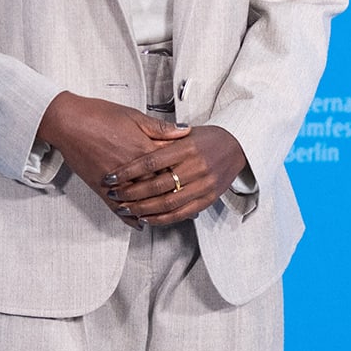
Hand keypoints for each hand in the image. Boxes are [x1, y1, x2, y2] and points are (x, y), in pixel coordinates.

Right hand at [37, 92, 188, 224]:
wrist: (68, 122)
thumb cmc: (98, 115)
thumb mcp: (134, 115)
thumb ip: (160, 128)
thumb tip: (185, 131)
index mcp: (144, 148)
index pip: (172, 166)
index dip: (186, 175)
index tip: (200, 182)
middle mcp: (133, 168)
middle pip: (159, 188)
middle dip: (176, 198)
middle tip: (192, 208)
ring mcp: (116, 181)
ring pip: (140, 202)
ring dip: (155, 212)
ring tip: (171, 218)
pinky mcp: (101, 188)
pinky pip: (117, 208)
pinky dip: (129, 218)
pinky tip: (139, 224)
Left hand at [102, 125, 247, 224]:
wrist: (239, 146)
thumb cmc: (208, 138)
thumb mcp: (186, 132)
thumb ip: (163, 137)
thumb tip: (136, 141)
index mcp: (187, 147)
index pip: (150, 161)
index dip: (128, 172)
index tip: (111, 177)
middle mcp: (196, 167)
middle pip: (156, 185)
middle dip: (131, 193)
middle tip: (114, 195)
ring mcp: (204, 185)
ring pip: (167, 202)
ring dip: (143, 209)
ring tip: (126, 209)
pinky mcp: (209, 198)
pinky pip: (182, 213)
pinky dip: (162, 218)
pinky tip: (147, 218)